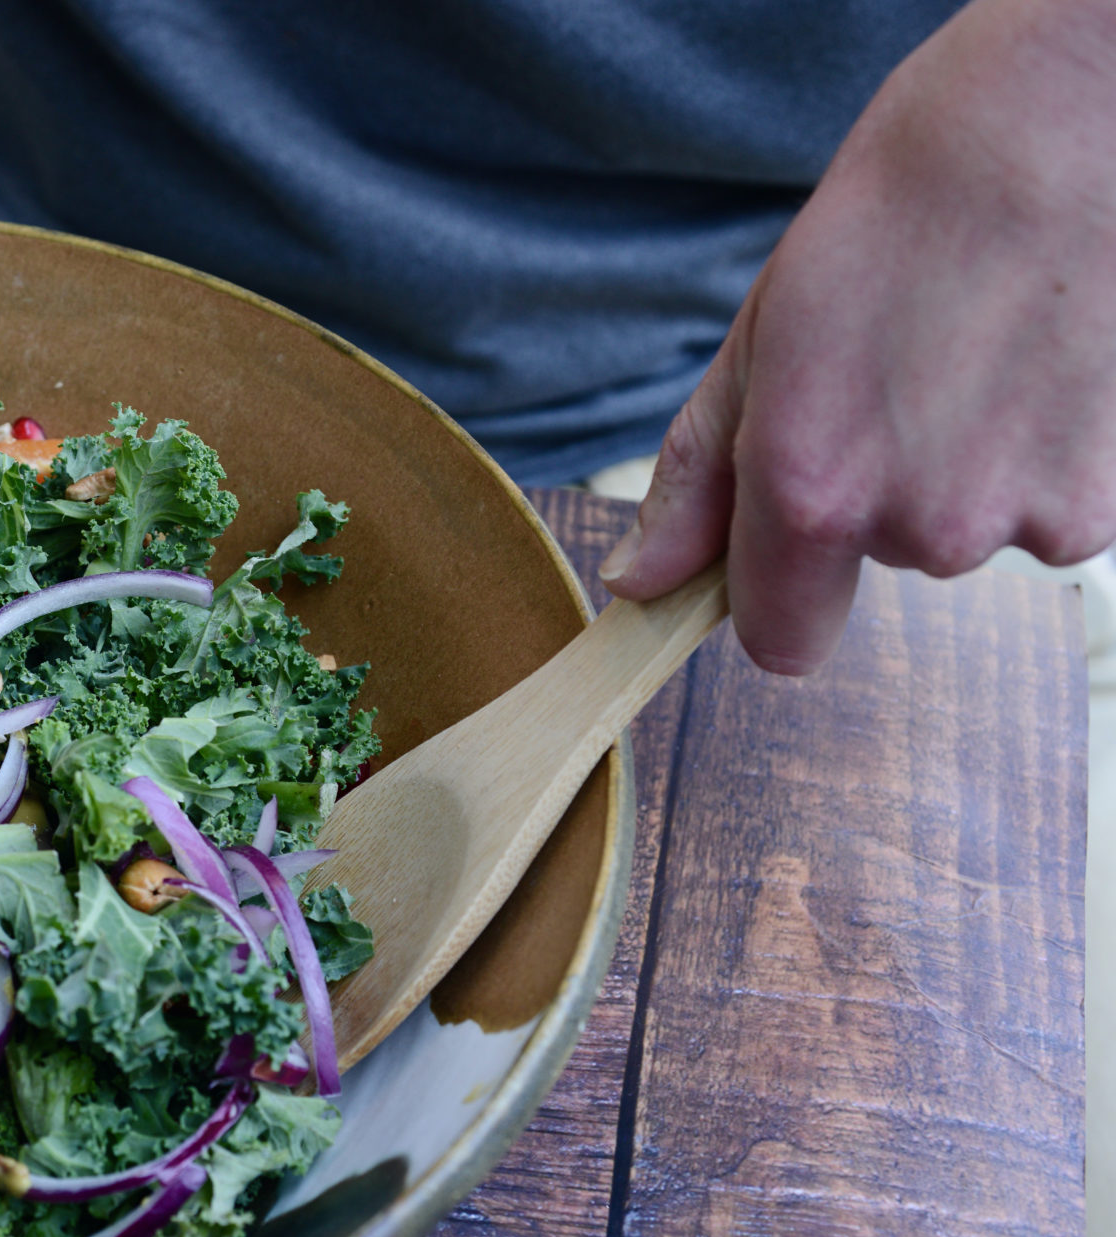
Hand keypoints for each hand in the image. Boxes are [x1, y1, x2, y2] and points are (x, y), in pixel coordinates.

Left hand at [600, 0, 1115, 673]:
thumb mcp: (764, 332)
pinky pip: (1046, 509)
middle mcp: (921, 527)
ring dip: (966, 464)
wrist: (1072, 122)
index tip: (784, 549)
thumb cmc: (906, 205)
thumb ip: (700, 476)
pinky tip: (1041, 365)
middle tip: (904, 368)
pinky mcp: (1106, 505)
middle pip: (880, 561)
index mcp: (813, 487)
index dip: (776, 598)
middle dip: (881, 487)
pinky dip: (1041, 453)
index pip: (780, 643)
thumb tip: (638, 581)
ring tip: (979, 350)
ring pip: (967, 527)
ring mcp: (1025, 520)